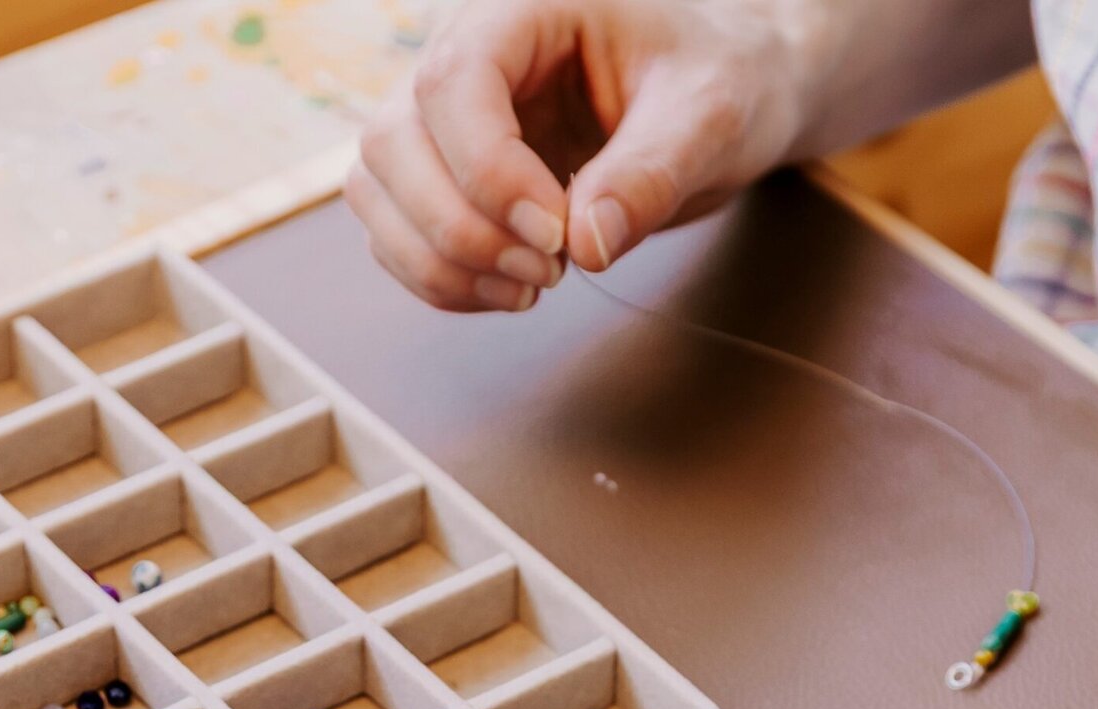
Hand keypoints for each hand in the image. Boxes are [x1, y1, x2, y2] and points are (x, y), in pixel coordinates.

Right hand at [346, 0, 807, 309]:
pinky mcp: (448, 174)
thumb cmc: (717, 80)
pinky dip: (442, 280)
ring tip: (535, 287)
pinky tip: (512, 291)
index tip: (556, 236)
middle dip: (459, 228)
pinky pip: (399, 233)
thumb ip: (650, 174)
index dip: (488, 171)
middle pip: (392, 140)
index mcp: (521, 9)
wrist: (721, 97)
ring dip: (440, 262)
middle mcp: (464, 54)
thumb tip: (588, 244)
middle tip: (550, 271)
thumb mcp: (709, 114)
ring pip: (377, 190)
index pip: (452, 81)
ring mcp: (445, 119)